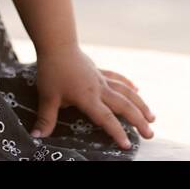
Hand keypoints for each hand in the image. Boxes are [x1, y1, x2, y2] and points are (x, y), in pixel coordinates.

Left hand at [29, 43, 155, 150]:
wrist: (57, 44)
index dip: (117, 132)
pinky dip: (128, 84)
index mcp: (88, 97)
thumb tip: (37, 136)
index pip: (106, 118)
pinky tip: (137, 90)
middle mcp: (99, 88)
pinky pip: (118, 78)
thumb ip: (46, 118)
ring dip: (140, 104)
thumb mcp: (47, 97)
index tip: (127, 145)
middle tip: (150, 134)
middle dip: (138, 121)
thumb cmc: (52, 70)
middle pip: (123, 106)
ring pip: (126, 92)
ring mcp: (101, 78)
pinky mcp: (99, 71)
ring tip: (152, 117)